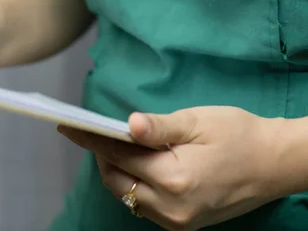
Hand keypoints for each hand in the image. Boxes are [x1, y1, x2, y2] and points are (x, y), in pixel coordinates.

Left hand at [58, 106, 281, 229]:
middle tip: (96, 133)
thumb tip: (127, 124)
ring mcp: (178, 221)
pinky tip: (138, 166)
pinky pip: (144, 205)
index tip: (67, 126)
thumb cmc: (238, 134)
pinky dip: (134, 184)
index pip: (118, 156)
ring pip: (128, 195)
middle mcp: (172, 207)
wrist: (274, 164)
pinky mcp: (183, 225)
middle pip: (117, 181)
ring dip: (116, 172)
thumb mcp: (198, 122)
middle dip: (102, 156)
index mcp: (174, 178)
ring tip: (116, 147)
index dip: (91, 139)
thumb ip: (160, 127)